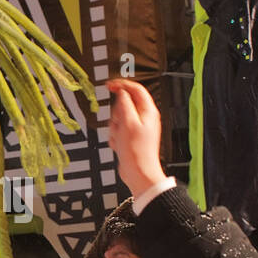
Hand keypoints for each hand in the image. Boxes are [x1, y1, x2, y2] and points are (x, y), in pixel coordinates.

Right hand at [107, 79, 166, 197]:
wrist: (138, 172)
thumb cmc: (137, 151)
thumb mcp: (128, 123)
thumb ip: (124, 104)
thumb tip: (121, 93)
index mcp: (148, 111)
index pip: (136, 89)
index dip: (122, 85)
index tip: (110, 85)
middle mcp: (144, 118)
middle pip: (124, 104)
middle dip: (116, 114)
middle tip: (118, 123)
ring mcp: (137, 128)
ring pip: (118, 118)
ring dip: (115, 127)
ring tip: (120, 137)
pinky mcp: (131, 137)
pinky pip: (117, 130)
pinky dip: (116, 137)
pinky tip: (120, 144)